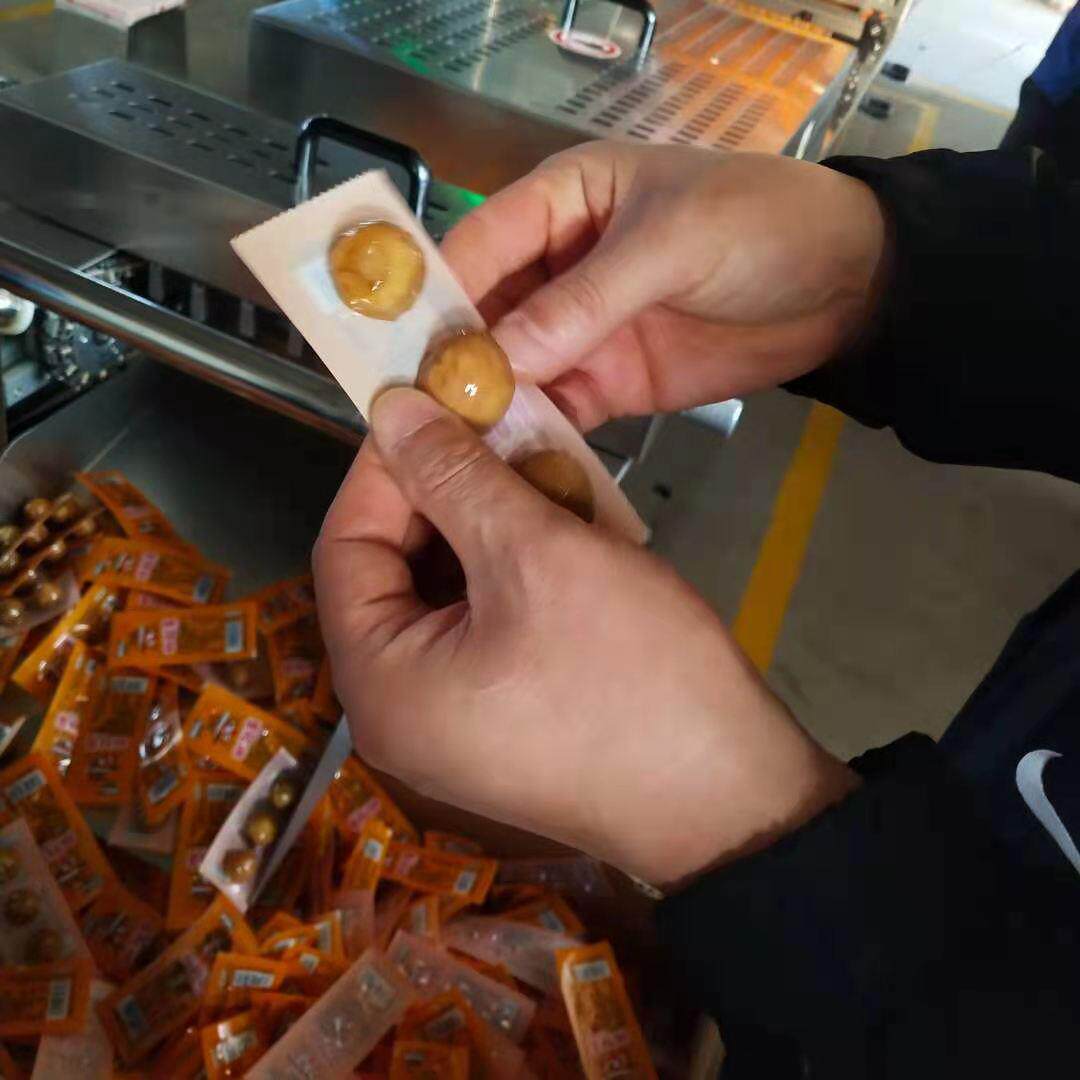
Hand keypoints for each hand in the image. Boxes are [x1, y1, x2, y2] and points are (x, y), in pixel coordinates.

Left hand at [314, 388, 857, 886]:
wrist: (735, 800)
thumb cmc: (630, 673)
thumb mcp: (537, 555)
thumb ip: (454, 475)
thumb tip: (390, 410)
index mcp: (380, 680)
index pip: (344, 545)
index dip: (384, 465)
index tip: (435, 401)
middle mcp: (398, 711)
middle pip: (393, 572)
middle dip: (445, 493)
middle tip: (497, 430)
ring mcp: (454, 725)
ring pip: (446, 595)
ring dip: (488, 525)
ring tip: (540, 470)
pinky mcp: (506, 724)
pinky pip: (485, 628)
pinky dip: (515, 572)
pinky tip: (564, 529)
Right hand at [442, 141, 887, 430]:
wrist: (849, 286)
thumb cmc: (760, 228)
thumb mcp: (671, 245)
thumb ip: (585, 301)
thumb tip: (498, 358)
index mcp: (562, 202)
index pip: (479, 244)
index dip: (435, 295)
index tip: (398, 352)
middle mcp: (556, 267)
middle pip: (483, 315)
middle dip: (450, 363)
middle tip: (409, 418)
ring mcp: (582, 331)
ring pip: (512, 370)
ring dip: (485, 408)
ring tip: (446, 454)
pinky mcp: (610, 382)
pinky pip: (557, 411)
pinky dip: (533, 436)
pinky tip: (505, 467)